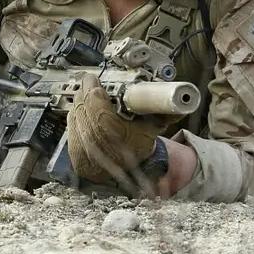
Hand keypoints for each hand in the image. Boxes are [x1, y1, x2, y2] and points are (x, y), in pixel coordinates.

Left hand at [66, 73, 166, 193]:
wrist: (132, 173)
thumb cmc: (141, 145)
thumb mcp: (154, 127)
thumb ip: (164, 110)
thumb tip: (181, 99)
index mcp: (124, 143)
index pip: (101, 115)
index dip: (94, 94)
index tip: (94, 80)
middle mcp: (103, 152)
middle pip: (86, 114)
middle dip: (86, 94)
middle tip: (89, 81)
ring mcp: (88, 157)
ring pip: (76, 120)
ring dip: (79, 103)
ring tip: (85, 92)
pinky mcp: (77, 158)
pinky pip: (71, 130)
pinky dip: (75, 116)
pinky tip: (80, 108)